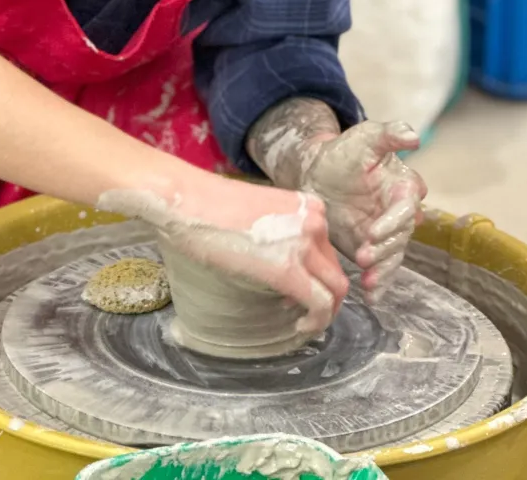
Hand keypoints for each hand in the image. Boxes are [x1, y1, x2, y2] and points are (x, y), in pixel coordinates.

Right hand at [98, 173, 349, 337]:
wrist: (189, 200)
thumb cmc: (210, 205)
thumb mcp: (260, 210)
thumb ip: (280, 229)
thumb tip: (279, 255)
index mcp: (307, 205)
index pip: (328, 247)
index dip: (317, 272)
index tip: (298, 286)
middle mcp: (315, 221)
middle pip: (336, 268)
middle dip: (326, 293)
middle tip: (303, 307)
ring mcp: (306, 244)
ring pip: (337, 288)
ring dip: (326, 310)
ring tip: (302, 319)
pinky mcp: (290, 271)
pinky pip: (321, 304)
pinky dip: (318, 321)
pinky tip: (300, 327)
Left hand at [246, 99, 426, 301]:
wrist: (317, 173)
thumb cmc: (344, 153)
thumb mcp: (364, 137)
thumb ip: (388, 135)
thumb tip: (414, 136)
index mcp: (403, 187)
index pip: (405, 207)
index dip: (393, 221)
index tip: (374, 231)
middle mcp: (400, 214)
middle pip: (400, 236)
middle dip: (384, 249)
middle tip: (363, 256)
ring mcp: (386, 234)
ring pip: (392, 255)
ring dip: (383, 270)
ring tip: (368, 282)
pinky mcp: (372, 248)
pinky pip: (380, 269)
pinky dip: (379, 284)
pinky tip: (371, 296)